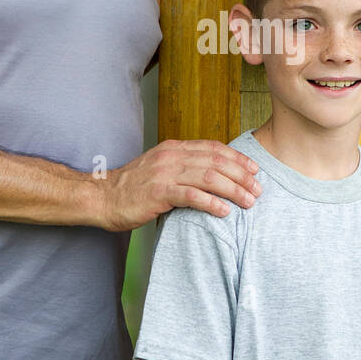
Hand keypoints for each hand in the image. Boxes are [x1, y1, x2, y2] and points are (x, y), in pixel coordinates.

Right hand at [98, 138, 260, 230]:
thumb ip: (183, 168)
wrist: (102, 198)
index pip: (213, 148)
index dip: (237, 158)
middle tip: (258, 190)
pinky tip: (224, 211)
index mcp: (174, 148)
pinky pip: (191, 195)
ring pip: (209, 177)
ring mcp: (165, 174)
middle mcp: (171, 157)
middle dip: (242, 175)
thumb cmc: (132, 188)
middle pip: (216, 161)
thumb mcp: (160, 170)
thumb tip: (212, 175)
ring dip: (233, 190)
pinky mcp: (159, 193)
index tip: (254, 170)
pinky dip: (211, 203)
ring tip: (249, 202)